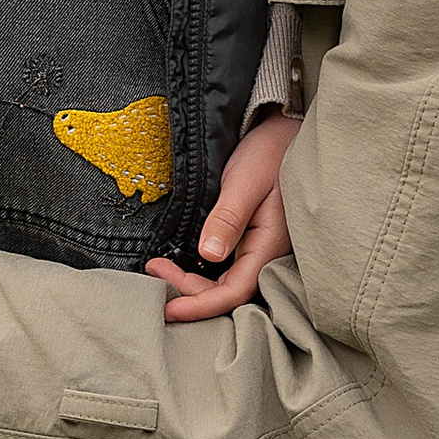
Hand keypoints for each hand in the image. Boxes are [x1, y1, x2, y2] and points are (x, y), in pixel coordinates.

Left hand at [144, 111, 298, 323]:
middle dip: (190, 292)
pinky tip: (181, 261)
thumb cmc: (268, 153)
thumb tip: (209, 255)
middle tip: (154, 272)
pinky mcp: (251, 239)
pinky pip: (228, 268)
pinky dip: (202, 272)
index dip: (201, 306)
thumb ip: (228, 218)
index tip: (169, 307)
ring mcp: (260, 248)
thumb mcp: (245, 182)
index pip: (235, 293)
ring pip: (227, 283)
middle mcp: (267, 253)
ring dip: (193, 283)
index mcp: (270, 244)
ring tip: (160, 269)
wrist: (284, 132)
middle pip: (228, 293)